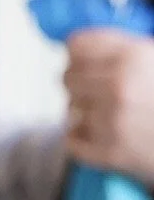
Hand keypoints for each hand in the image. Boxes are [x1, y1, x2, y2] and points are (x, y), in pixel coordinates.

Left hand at [64, 30, 153, 184]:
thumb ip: (122, 47)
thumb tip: (78, 46)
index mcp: (132, 57)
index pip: (77, 46)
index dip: (77, 52)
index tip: (79, 59)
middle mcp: (118, 88)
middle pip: (68, 78)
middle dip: (79, 81)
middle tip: (93, 88)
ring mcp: (110, 123)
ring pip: (70, 109)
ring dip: (83, 110)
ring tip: (106, 111)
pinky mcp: (108, 153)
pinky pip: (71, 140)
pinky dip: (80, 137)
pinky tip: (97, 132)